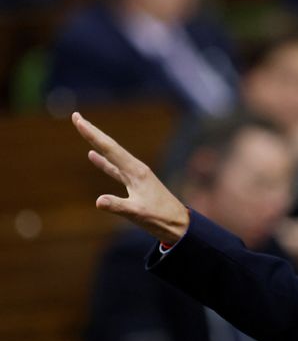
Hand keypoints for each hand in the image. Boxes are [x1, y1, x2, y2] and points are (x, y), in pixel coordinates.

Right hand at [72, 112, 188, 243]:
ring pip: (111, 155)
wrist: (177, 223)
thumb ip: (118, 206)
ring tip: (84, 130)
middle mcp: (135, 168)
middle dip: (92, 132)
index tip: (78, 119)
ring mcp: (135, 175)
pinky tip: (93, 155)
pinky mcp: (134, 183)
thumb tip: (98, 201)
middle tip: (76, 116)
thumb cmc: (160, 218)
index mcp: (136, 171)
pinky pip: (114, 168)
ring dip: (97, 143)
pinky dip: (103, 161)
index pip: (110, 148)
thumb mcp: (137, 213)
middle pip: (109, 146)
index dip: (92, 134)